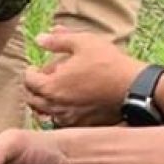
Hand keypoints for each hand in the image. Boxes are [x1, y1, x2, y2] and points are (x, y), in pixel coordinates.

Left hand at [24, 28, 144, 127]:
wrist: (135, 88)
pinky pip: (62, 122)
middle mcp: (55, 107)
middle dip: (34, 89)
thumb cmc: (109, 64)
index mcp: (51, 87)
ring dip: (45, 103)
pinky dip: (59, 113)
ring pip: (46, 113)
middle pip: (33, 100)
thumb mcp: (83, 43)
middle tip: (41, 80)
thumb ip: (58, 40)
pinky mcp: (82, 125)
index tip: (34, 68)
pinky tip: (69, 103)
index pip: (28, 81)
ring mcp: (68, 118)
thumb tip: (39, 38)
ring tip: (54, 91)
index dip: (30, 72)